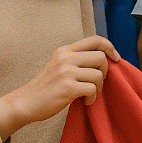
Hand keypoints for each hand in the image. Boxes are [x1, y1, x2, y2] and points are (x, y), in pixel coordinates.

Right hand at [0, 35, 120, 139]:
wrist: (25, 103)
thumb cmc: (46, 87)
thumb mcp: (59, 65)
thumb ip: (77, 60)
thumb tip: (105, 59)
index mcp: (65, 50)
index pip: (95, 40)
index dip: (110, 47)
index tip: (116, 58)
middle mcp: (66, 58)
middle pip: (101, 57)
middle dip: (105, 71)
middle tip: (97, 82)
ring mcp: (66, 72)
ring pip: (98, 74)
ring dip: (98, 87)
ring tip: (89, 94)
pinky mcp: (67, 87)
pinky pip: (92, 89)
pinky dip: (92, 98)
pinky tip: (85, 101)